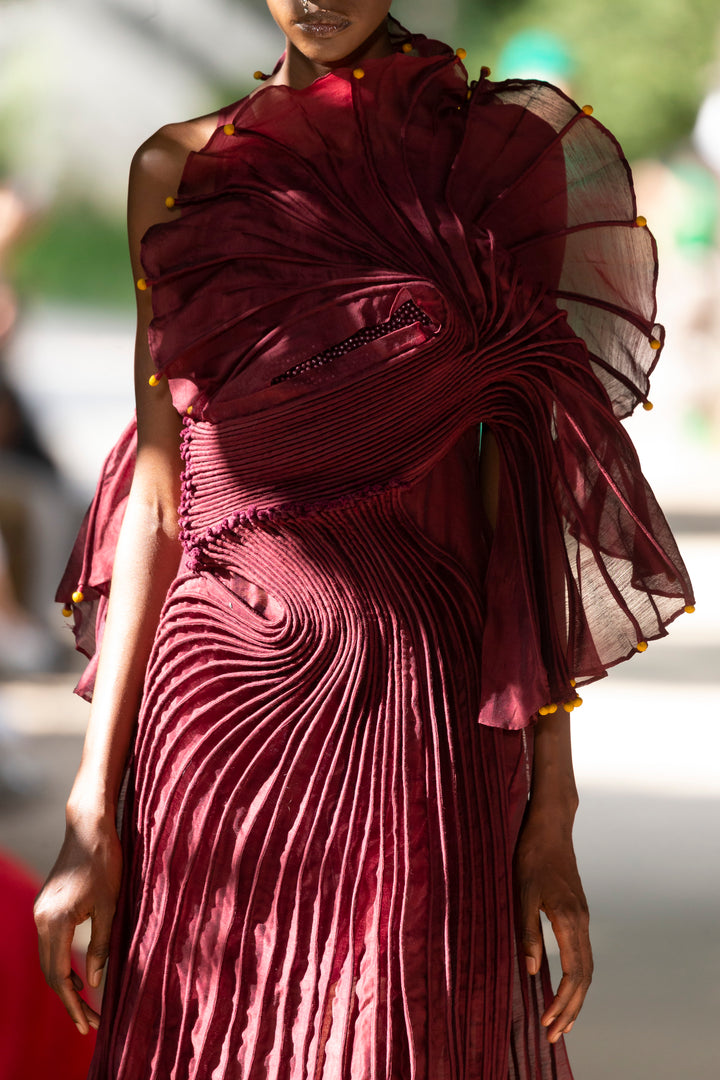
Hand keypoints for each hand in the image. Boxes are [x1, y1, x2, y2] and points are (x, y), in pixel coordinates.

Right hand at [34, 813, 121, 1033]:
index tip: (88, 1024)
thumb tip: (93, 982)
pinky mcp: (45, 905)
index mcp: (56, 921)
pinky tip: (77, 974)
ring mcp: (40, 911)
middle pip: (49, 972)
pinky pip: (49, 943)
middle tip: (90, 1023)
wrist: (89, 829)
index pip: (59, 976)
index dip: (73, 1003)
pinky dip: (61, 963)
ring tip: (85, 1005)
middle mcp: (41, 919)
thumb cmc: (105, 863)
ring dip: (64, 982)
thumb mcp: (110, 906)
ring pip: (47, 959)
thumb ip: (101, 946)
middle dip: (69, 1000)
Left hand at [514, 816, 592, 1043]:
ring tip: (562, 1022)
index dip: (562, 1002)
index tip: (548, 1023)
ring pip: (587, 967)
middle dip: (571, 1010)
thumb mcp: (522, 892)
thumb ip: (526, 931)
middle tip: (555, 1036)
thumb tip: (530, 971)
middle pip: (584, 978)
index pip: (573, 974)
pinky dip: (577, 978)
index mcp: (568, 919)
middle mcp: (581, 922)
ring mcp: (582, 917)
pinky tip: (566, 986)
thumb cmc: (531, 855)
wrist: (550, 826)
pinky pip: (583, 953)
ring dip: (576, 998)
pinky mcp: (578, 912)